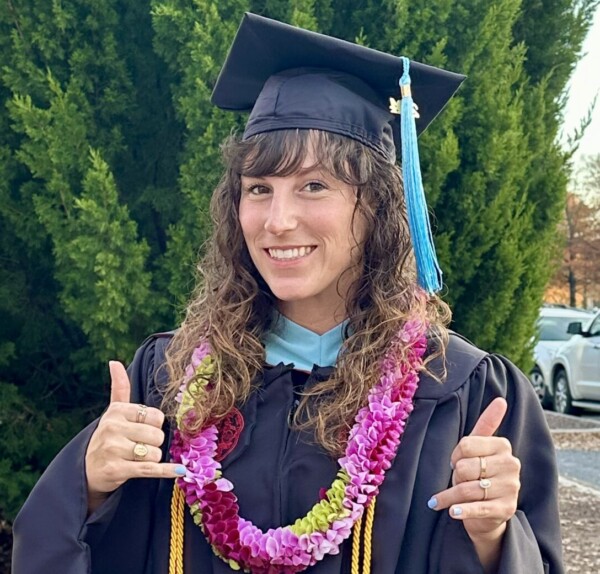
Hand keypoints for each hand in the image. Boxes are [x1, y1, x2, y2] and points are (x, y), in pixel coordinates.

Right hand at [85, 361, 184, 508]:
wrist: (85, 471)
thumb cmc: (108, 436)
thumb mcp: (113, 411)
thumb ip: (119, 387)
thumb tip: (114, 362)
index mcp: (117, 411)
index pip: (156, 416)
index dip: (155, 425)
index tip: (142, 429)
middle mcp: (112, 428)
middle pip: (157, 435)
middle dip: (153, 444)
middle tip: (138, 447)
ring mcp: (113, 449)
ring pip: (154, 453)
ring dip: (151, 459)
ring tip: (135, 459)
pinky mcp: (116, 470)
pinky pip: (149, 469)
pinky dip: (165, 471)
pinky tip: (178, 471)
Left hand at [428, 398, 520, 541]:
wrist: (488, 512)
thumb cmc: (479, 473)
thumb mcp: (479, 447)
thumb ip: (487, 423)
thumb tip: (501, 400)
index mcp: (503, 446)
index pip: (466, 445)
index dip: (456, 455)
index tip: (456, 460)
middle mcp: (511, 466)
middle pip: (465, 467)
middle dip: (456, 476)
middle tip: (458, 480)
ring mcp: (510, 488)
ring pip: (468, 488)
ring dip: (449, 496)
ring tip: (443, 500)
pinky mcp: (505, 509)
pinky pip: (477, 508)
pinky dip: (461, 510)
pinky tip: (453, 512)